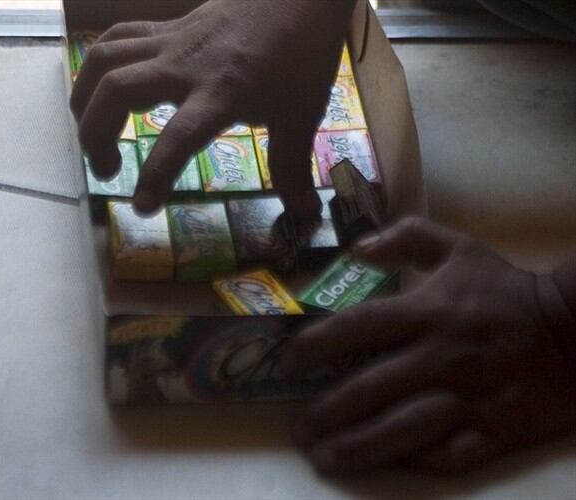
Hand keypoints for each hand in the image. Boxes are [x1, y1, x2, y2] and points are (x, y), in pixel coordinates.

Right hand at [70, 0, 355, 219]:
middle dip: (95, 135)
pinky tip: (103, 91)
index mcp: (222, 94)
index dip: (155, 175)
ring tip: (92, 134)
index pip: (177, 138)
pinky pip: (118, 38)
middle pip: (117, 90)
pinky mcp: (166, 28)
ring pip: (104, 59)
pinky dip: (99, 64)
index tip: (142, 207)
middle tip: (106, 170)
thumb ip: (292, 166)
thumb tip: (307, 214)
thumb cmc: (302, 55)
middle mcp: (185, 66)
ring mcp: (171, 42)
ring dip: (85, 100)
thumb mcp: (301, 115)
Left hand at [281, 217, 575, 473]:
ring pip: (401, 429)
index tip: (289, 360)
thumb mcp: (458, 249)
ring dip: (358, 447)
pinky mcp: (495, 430)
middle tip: (299, 429)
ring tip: (326, 458)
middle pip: (369, 389)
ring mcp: (468, 397)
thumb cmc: (508, 290)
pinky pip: (448, 454)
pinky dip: (416, 461)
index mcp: (427, 311)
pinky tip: (389, 464)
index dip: (316, 344)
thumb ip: (405, 238)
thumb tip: (356, 248)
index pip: (358, 327)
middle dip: (326, 412)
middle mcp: (440, 357)